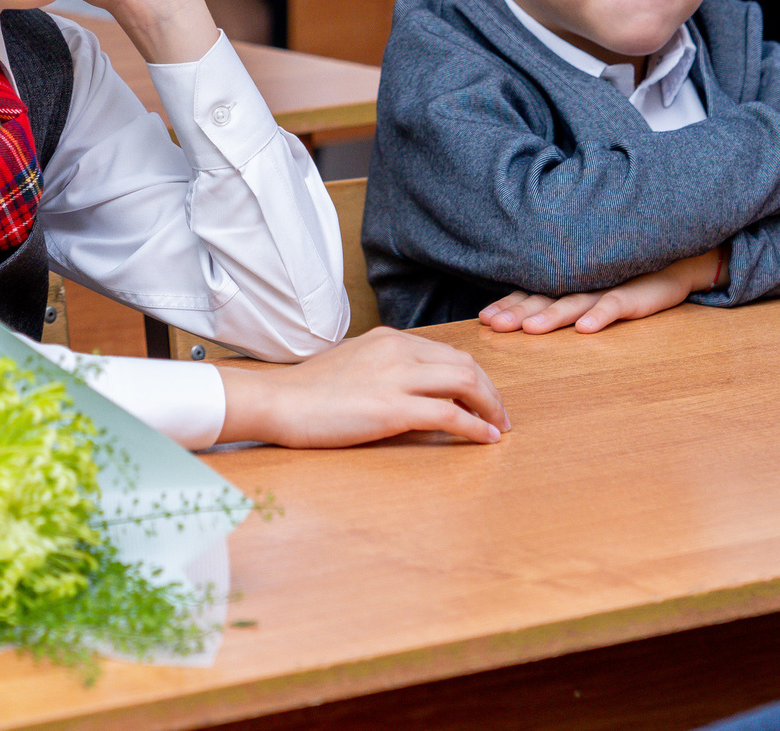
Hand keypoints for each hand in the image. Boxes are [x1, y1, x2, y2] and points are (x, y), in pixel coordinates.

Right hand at [216, 327, 507, 446]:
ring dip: (490, 407)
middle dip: (490, 392)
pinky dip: (474, 427)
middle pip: (465, 364)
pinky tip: (485, 439)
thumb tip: (411, 390)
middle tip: (500, 417)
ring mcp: (396, 377)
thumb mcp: (353, 364)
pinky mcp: (393, 408)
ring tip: (499, 428)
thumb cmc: (308, 391)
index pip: (448, 353)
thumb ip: (384, 368)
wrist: (279, 401)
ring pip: (465, 382)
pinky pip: (449, 414)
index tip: (483, 400)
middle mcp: (398, 350)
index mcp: (389, 339)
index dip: (474, 378)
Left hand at [480, 247, 723, 333]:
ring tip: (531, 329)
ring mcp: (606, 287)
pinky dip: (600, 316)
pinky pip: (614, 305)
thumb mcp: (589, 285)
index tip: (484, 319)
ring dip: (551, 316)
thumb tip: (518, 312)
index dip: (508, 305)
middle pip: (544, 298)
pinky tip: (585, 329)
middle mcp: (581, 282)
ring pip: (573, 302)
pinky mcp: (634, 293)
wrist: (675, 260)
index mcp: (567, 281)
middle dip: (517, 312)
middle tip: (494, 325)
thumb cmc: (626, 275)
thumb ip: (558, 295)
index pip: (531, 293)